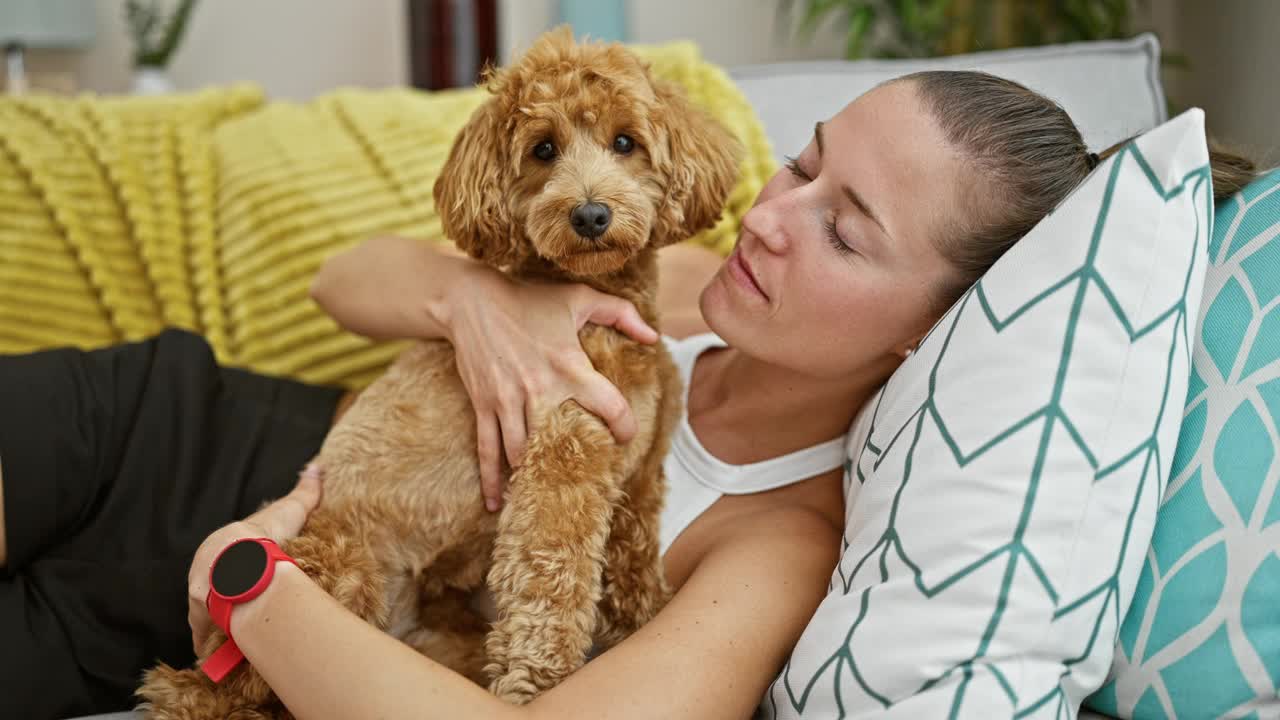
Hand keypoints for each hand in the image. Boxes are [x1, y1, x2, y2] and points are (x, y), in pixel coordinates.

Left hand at [187, 464, 324, 654]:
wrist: (241, 556)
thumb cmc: (265, 532)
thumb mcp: (290, 509)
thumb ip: (305, 492)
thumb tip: (317, 466)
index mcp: (220, 549)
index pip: (225, 566)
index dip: (237, 578)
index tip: (251, 588)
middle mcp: (205, 573)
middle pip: (214, 593)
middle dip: (227, 605)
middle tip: (248, 616)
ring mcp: (200, 598)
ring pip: (208, 616)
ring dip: (220, 626)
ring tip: (240, 638)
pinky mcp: (201, 619)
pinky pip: (206, 636)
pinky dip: (214, 645)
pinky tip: (225, 653)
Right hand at [446, 270, 657, 511]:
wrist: (470, 301)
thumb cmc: (528, 299)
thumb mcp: (579, 297)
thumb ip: (621, 313)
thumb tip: (654, 336)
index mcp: (569, 367)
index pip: (608, 406)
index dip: (624, 427)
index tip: (626, 437)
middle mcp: (539, 390)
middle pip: (562, 443)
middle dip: (575, 464)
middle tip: (585, 474)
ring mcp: (507, 402)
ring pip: (523, 454)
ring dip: (534, 476)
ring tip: (547, 492)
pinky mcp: (483, 407)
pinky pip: (487, 450)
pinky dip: (492, 480)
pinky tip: (498, 503)